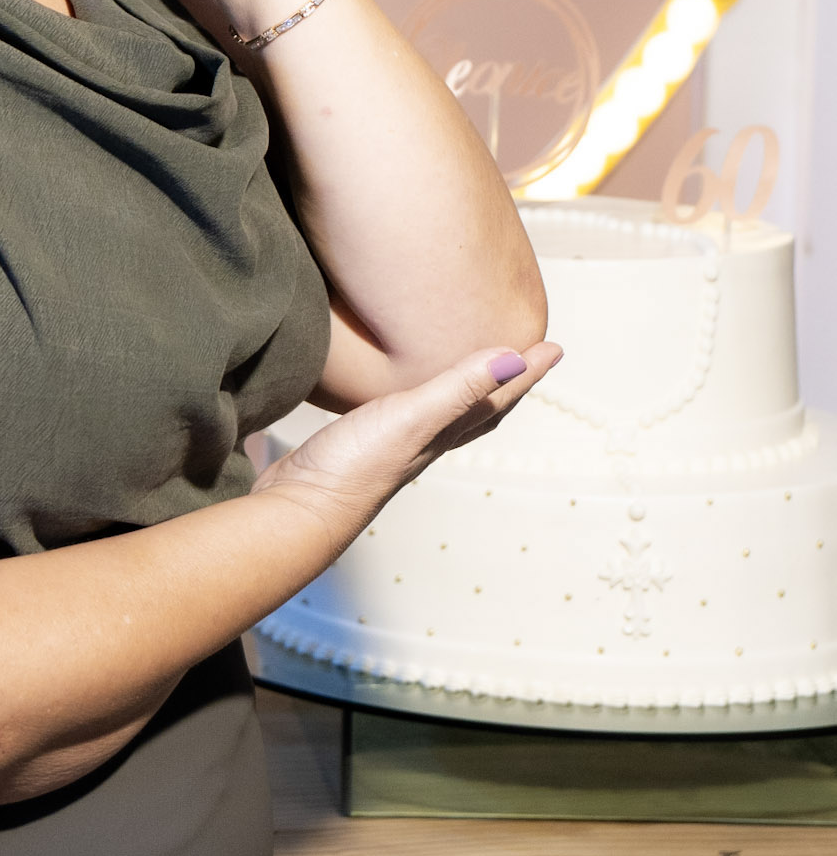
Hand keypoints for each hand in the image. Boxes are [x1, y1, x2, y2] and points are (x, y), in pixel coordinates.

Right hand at [250, 341, 562, 550]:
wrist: (301, 508)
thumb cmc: (355, 467)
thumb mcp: (412, 418)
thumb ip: (459, 388)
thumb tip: (515, 358)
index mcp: (444, 431)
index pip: (498, 397)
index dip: (526, 371)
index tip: (554, 347)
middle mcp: (427, 439)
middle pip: (481, 409)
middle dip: (506, 383)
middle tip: (527, 357)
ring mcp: (397, 443)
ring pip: (448, 413)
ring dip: (469, 390)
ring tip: (476, 370)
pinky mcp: (366, 441)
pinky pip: (411, 414)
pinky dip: (423, 397)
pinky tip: (405, 392)